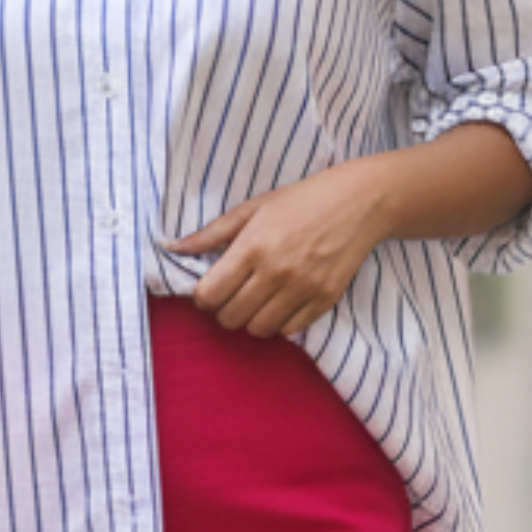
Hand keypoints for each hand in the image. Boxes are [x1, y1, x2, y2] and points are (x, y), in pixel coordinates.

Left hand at [169, 162, 393, 337]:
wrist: (359, 203)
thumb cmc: (301, 201)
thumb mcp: (252, 208)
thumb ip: (210, 233)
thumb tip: (172, 248)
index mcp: (253, 246)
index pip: (209, 295)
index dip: (202, 298)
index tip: (209, 290)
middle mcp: (276, 272)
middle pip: (230, 317)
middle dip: (224, 311)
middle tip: (232, 296)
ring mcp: (303, 289)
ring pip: (258, 329)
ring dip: (250, 320)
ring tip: (255, 301)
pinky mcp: (324, 300)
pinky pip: (289, 330)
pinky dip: (279, 322)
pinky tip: (279, 303)